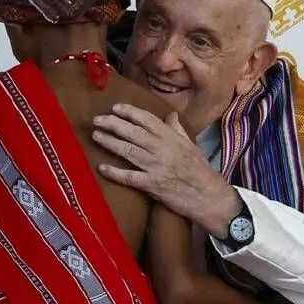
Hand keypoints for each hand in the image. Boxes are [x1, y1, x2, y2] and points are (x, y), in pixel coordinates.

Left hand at [92, 104, 240, 236]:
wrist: (208, 195)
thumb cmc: (200, 170)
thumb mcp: (191, 145)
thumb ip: (177, 130)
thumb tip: (170, 115)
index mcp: (171, 138)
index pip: (147, 120)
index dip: (130, 112)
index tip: (115, 108)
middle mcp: (161, 149)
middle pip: (133, 133)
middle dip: (113, 124)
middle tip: (97, 119)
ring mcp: (155, 167)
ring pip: (128, 151)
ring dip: (110, 142)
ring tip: (95, 135)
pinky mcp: (152, 185)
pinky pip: (129, 177)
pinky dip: (115, 172)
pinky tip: (102, 167)